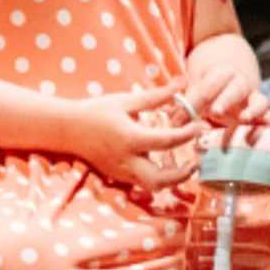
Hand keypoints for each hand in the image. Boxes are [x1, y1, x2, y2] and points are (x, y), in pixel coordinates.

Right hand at [69, 87, 198, 190]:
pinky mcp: (118, 177)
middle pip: (159, 180)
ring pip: (152, 186)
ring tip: (186, 165)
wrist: (68, 129)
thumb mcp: (127, 101)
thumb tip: (182, 83)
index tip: (201, 127)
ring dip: (172, 180)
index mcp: (130, 138)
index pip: (166, 141)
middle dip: (182, 174)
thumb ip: (157, 96)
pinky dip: (158, 177)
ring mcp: (121, 172)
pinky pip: (142, 183)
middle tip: (196, 161)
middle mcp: (126, 160)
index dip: (188, 134)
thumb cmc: (97, 111)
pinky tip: (166, 165)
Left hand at [181, 52, 269, 137]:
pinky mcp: (260, 111)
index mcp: (221, 72)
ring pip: (259, 100)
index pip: (209, 84)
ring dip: (253, 110)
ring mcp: (252, 97)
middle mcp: (240, 83)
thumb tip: (171, 123)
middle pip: (236, 88)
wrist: (229, 61)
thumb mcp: (194, 84)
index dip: (196, 98)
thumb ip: (184, 103)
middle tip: (216, 110)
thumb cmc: (207, 77)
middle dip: (226, 99)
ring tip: (246, 119)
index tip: (182, 114)